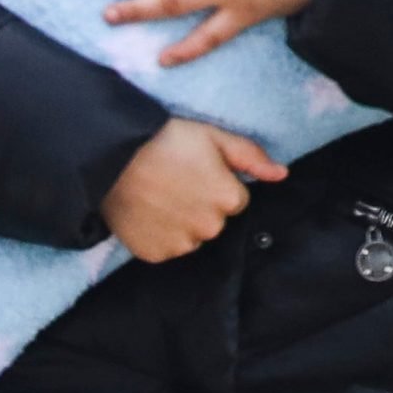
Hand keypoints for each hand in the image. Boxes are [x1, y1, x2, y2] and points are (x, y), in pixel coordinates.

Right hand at [99, 117, 287, 262]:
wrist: (110, 159)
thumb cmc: (166, 142)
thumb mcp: (215, 138)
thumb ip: (252, 158)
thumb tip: (282, 174)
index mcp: (230, 199)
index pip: (236, 201)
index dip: (218, 185)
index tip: (197, 172)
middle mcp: (210, 228)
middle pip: (216, 221)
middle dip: (203, 205)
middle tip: (176, 182)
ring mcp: (181, 244)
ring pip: (193, 237)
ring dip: (183, 222)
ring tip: (160, 196)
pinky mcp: (155, 254)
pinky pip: (168, 248)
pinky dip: (160, 235)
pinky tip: (149, 212)